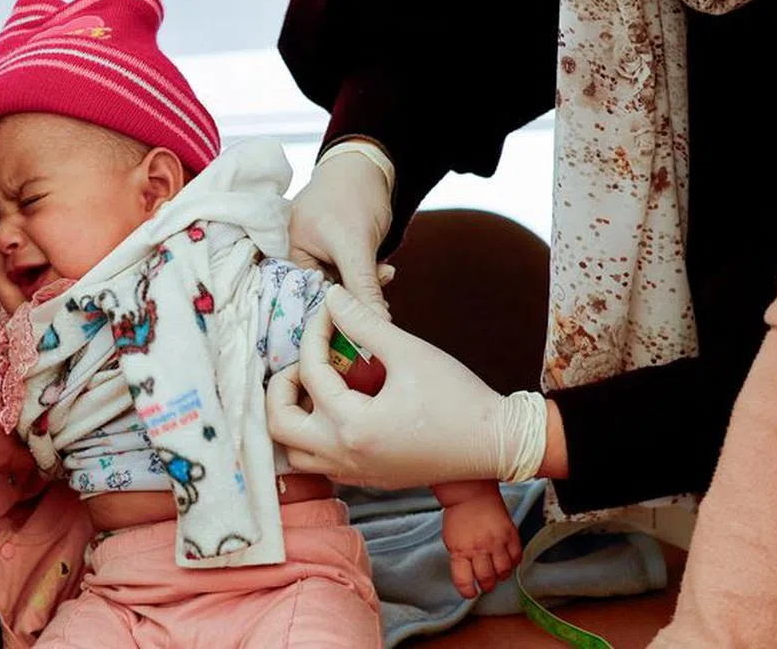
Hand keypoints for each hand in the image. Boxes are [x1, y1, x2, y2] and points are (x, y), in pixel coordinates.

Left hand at [266, 285, 550, 487]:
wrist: (497, 442)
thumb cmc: (458, 397)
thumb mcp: (409, 351)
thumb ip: (363, 323)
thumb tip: (331, 296)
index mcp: (354, 425)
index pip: (311, 374)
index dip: (315, 335)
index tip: (327, 312)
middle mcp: (346, 456)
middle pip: (279, 427)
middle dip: (282, 388)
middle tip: (304, 363)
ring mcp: (356, 473)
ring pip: (295, 455)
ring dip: (293, 419)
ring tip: (317, 388)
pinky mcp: (369, 479)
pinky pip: (321, 465)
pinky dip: (315, 439)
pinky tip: (338, 410)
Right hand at [289, 145, 392, 316]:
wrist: (366, 168)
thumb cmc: (354, 194)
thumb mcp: (357, 244)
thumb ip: (363, 286)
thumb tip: (377, 323)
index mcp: (284, 252)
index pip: (302, 298)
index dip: (331, 314)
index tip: (360, 325)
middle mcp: (290, 258)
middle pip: (319, 297)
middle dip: (352, 299)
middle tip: (381, 300)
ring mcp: (309, 258)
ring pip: (337, 291)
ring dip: (362, 288)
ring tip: (384, 273)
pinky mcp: (328, 259)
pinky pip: (345, 281)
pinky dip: (364, 279)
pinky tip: (382, 270)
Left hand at [439, 482, 521, 597]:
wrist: (471, 493)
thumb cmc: (459, 515)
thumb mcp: (451, 540)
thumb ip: (460, 558)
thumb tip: (468, 575)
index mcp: (460, 550)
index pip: (464, 581)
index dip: (467, 592)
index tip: (470, 592)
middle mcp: (479, 548)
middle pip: (487, 579)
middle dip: (486, 586)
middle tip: (485, 584)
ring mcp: (497, 542)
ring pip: (504, 571)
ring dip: (500, 576)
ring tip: (496, 573)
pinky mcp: (510, 534)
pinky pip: (516, 557)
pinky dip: (513, 563)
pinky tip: (507, 560)